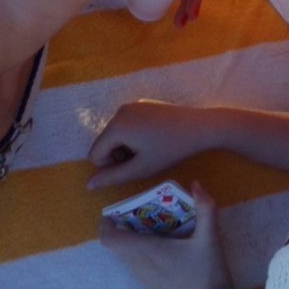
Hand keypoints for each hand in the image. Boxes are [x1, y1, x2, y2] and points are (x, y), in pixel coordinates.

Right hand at [88, 101, 217, 189]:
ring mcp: (132, 104)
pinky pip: (128, 123)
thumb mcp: (140, 168)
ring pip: (116, 134)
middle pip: (104, 142)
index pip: (95, 154)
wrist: (199, 127)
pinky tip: (155, 138)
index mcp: (116, 125)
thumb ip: (112, 177)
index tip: (133, 167)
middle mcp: (119, 111)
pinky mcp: (143, 102)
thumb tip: (88, 185)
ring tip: (149, 150)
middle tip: (143, 160)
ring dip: (126, 146)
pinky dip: (134, 134)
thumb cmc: (169, 150)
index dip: (111, 167)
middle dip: (118, 156)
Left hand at [100, 181, 233, 288]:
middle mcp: (140, 266)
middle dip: (123, 227)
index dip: (106, 225)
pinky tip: (163, 245)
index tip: (113, 212)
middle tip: (140, 211)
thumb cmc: (206, 274)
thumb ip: (205, 207)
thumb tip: (196, 184)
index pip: (111, 240)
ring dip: (132, 240)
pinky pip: (137, 265)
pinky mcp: (153, 287)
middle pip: (118, 246)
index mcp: (147, 251)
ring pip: (127, 256)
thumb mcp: (210, 238)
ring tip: (153, 224)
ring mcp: (145, 279)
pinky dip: (140, 252)